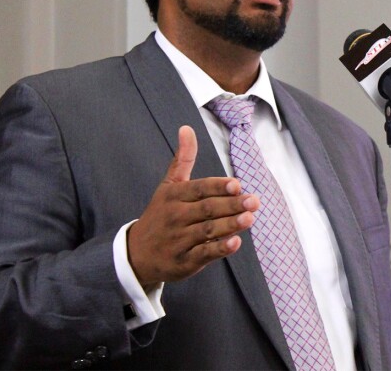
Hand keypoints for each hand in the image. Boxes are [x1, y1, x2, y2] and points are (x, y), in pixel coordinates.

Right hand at [127, 125, 258, 286]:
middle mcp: (176, 217)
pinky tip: (236, 243)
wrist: (136, 254)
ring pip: (207, 230)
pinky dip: (219, 249)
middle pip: (207, 209)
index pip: (199, 189)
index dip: (218, 187)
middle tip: (254, 201)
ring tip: (250, 219)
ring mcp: (179, 240)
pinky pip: (203, 254)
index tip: (238, 184)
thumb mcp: (168, 185)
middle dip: (231, 205)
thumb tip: (187, 128)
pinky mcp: (184, 261)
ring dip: (229, 225)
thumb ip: (182, 159)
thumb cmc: (159, 215)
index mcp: (174, 196)